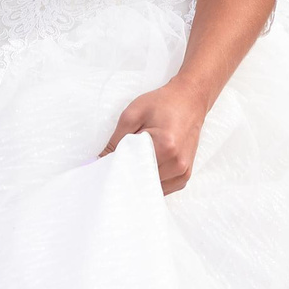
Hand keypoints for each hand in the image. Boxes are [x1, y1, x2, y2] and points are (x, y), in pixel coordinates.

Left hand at [102, 79, 212, 193]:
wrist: (189, 100)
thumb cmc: (162, 104)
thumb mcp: (132, 115)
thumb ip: (115, 141)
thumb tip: (99, 161)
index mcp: (165, 146)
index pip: (132, 170)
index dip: (117, 169)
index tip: (106, 166)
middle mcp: (177, 163)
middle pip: (142, 182)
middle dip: (128, 175)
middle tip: (118, 163)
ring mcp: (183, 172)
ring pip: (151, 187)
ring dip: (140, 179)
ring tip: (136, 160)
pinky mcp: (185, 175)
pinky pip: (163, 188)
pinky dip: (152, 180)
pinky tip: (147, 165)